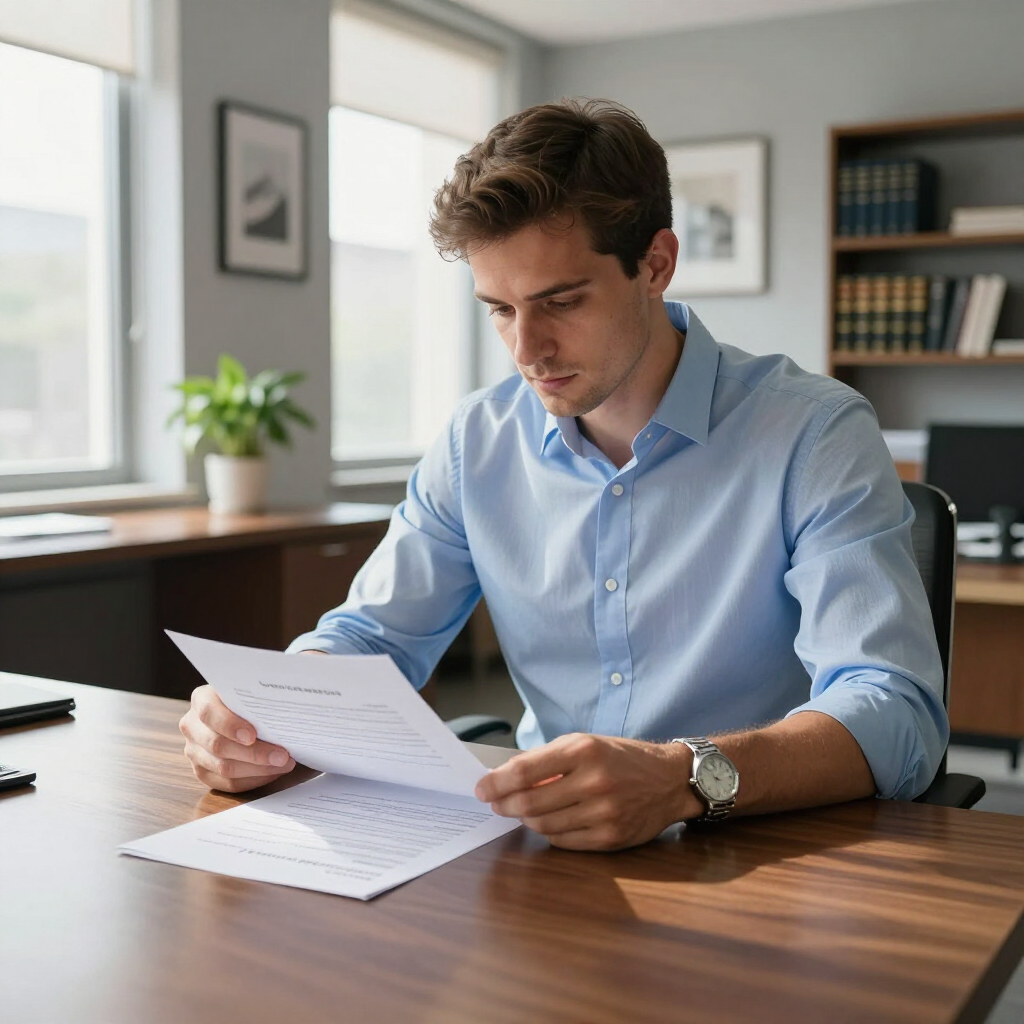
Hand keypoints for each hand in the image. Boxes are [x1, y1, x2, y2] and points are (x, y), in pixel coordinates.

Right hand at [179, 685, 295, 792]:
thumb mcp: (250, 692)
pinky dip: (253, 780)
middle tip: (282, 756)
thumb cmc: (250, 699)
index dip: (230, 725)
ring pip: (224, 768)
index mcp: (201, 699)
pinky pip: (227, 784)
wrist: (240, 711)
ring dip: (258, 769)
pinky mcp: (202, 772)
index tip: (252, 735)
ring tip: (284, 764)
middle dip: (254, 753)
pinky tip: (272, 773)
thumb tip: (285, 709)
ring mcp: (194, 751)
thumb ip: (258, 699)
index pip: (209, 713)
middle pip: (218, 745)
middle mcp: (192, 726)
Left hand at [475, 733, 701, 850]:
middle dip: (504, 804)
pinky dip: (548, 832)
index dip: (497, 782)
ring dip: (525, 819)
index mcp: (584, 750)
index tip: (482, 788)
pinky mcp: (610, 837)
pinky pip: (563, 841)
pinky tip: (547, 822)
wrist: (669, 780)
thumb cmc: (621, 758)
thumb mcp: (584, 743)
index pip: (525, 771)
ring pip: (543, 825)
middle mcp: (594, 781)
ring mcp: (603, 812)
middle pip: (529, 803)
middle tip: (495, 803)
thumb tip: (504, 777)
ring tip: (521, 811)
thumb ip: (546, 760)